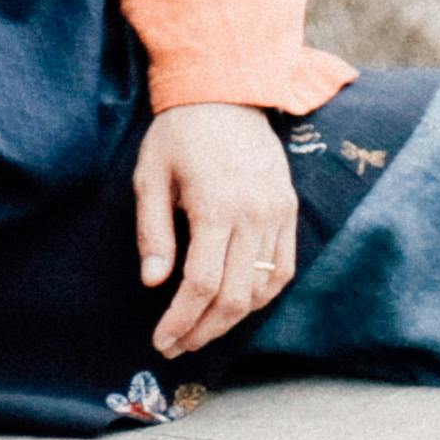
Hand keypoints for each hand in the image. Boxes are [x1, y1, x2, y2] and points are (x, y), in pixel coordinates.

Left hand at [136, 102, 301, 355]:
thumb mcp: (150, 177)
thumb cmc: (179, 134)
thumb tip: (154, 282)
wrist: (227, 92)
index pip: (202, 283)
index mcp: (216, 206)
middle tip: (178, 346)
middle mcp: (254, 214)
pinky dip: (261, 294)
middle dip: (204, 329)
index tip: (163, 340)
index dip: (182, 319)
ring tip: (202, 331)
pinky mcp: (289, 210)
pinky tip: (236, 306)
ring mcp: (277, 213)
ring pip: (262, 288)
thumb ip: (152, 232)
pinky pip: (283, 267)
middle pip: (234, 295)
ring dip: (232, 319)